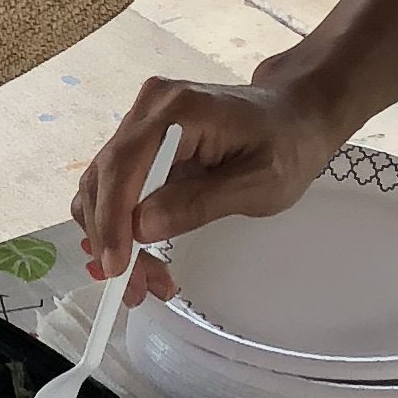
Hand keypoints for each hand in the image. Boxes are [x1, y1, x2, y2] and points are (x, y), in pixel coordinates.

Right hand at [70, 65, 346, 286]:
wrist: (295, 117)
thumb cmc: (288, 147)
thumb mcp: (260, 184)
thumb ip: (200, 203)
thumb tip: (140, 227)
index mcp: (180, 110)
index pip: (124, 164)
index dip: (112, 219)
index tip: (117, 267)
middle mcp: (150, 108)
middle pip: (104, 178)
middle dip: (112, 239)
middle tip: (138, 289)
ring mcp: (142, 122)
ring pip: (102, 187)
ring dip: (114, 238)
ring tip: (147, 280)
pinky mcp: (142, 141)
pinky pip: (115, 186)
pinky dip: (119, 225)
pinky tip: (140, 255)